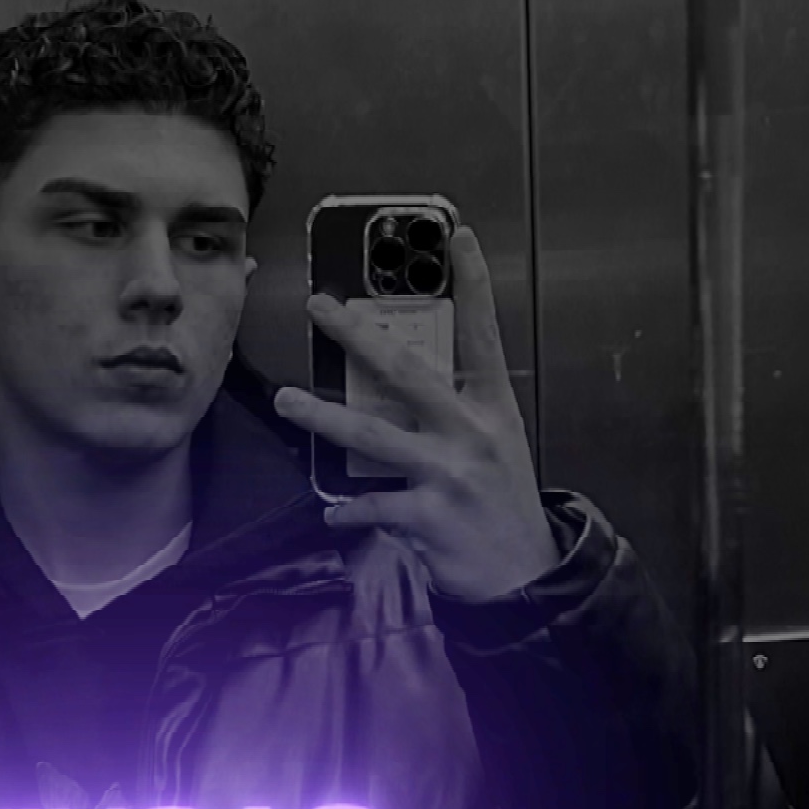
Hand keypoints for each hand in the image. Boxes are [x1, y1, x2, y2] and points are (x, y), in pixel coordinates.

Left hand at [272, 223, 558, 604]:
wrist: (523, 571)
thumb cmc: (500, 498)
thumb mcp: (495, 440)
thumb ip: (455, 405)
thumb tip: (398, 370)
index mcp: (491, 406)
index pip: (483, 335)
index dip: (475, 285)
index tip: (460, 237)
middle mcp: (469, 432)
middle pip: (406, 372)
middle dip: (358, 335)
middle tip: (319, 307)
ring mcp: (447, 473)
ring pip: (373, 435)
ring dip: (323, 418)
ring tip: (285, 401)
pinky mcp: (428, 517)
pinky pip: (373, 505)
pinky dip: (347, 510)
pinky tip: (330, 510)